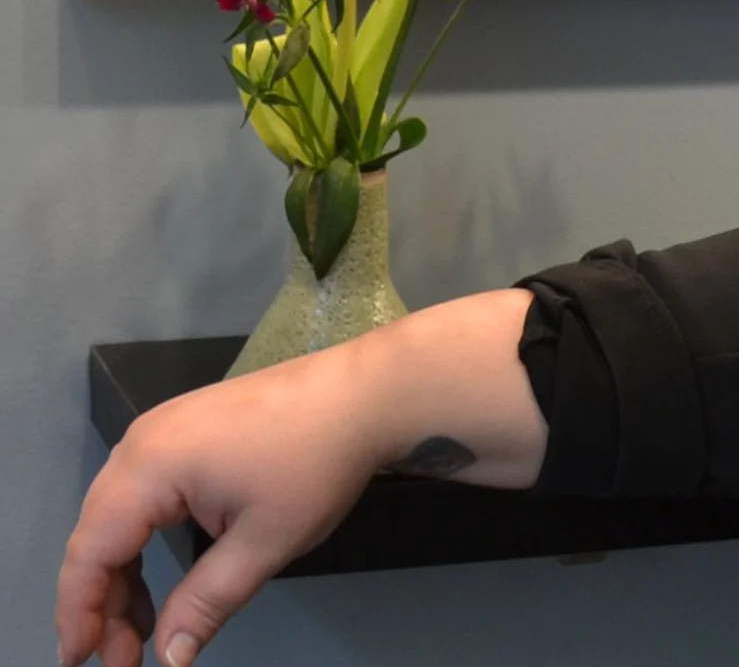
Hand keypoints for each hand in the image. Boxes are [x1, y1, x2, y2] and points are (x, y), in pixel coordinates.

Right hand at [56, 342, 386, 666]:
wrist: (366, 392)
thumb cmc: (315, 463)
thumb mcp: (263, 544)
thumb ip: (205, 603)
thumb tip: (166, 659)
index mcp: (150, 463)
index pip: (90, 551)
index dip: (78, 614)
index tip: (82, 665)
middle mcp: (145, 439)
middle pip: (98, 533)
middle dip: (103, 602)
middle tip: (123, 658)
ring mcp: (167, 428)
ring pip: (120, 515)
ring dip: (124, 574)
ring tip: (142, 631)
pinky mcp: (191, 428)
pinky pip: (146, 492)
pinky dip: (146, 539)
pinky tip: (163, 580)